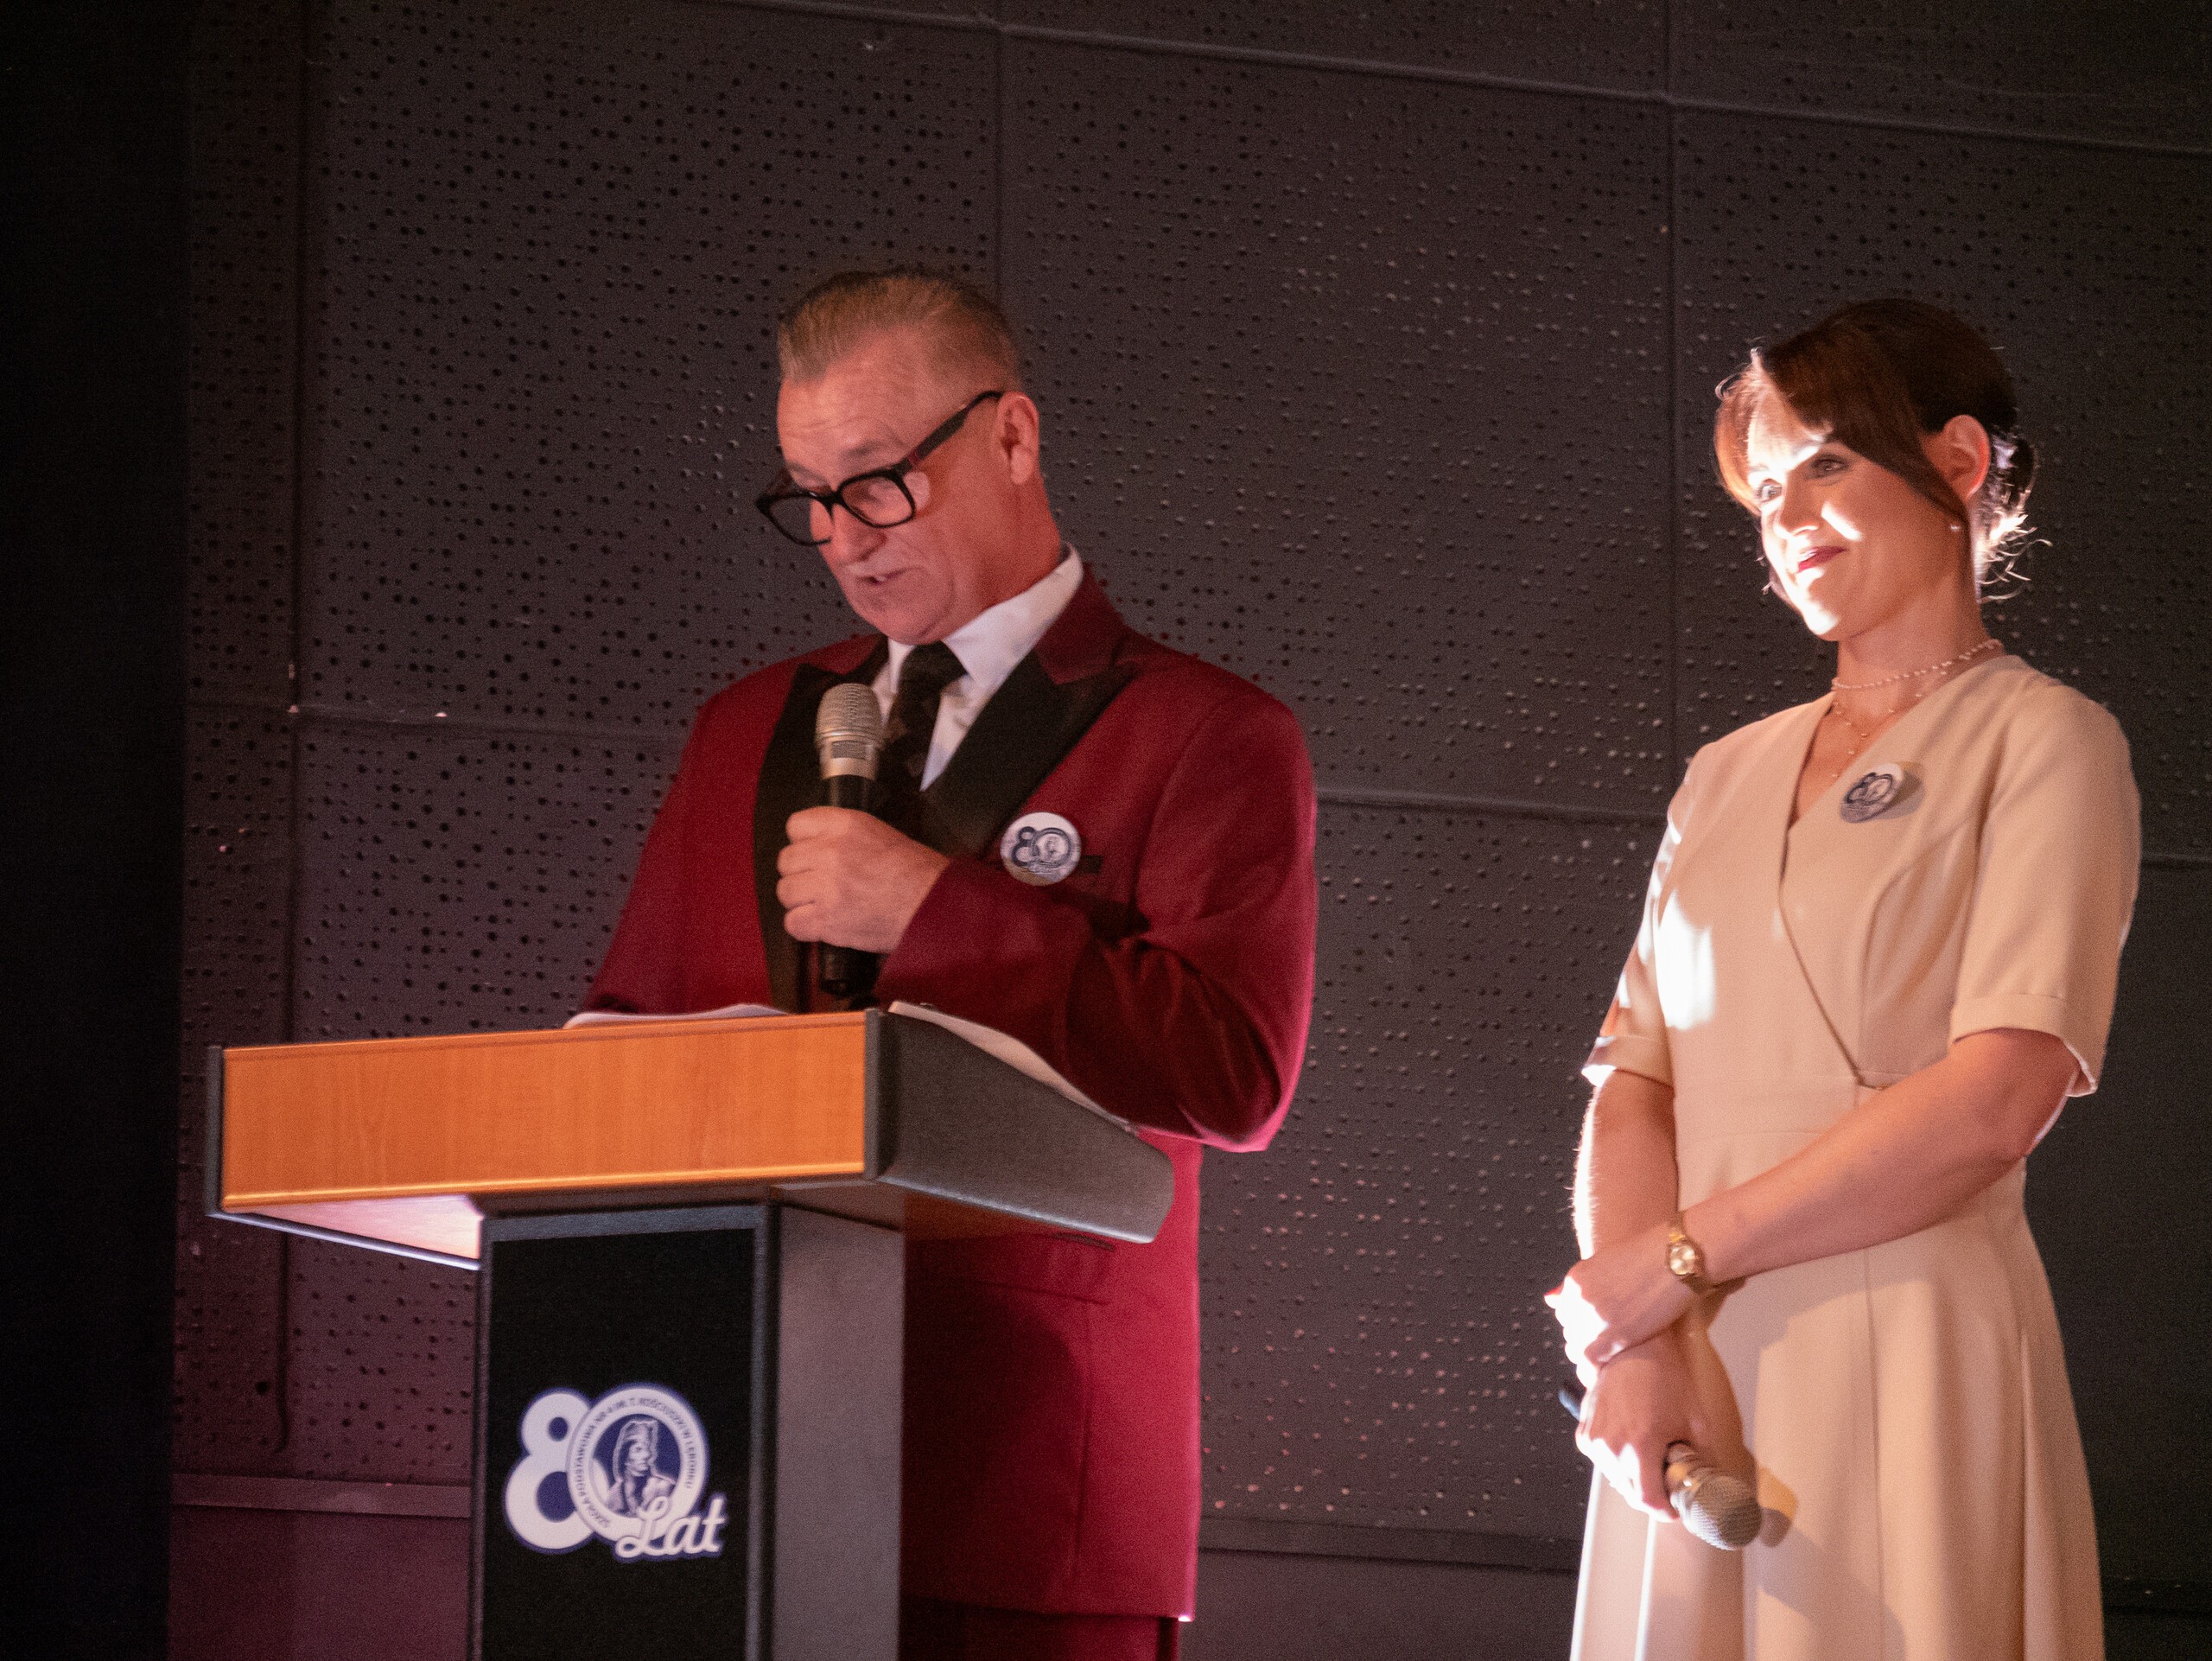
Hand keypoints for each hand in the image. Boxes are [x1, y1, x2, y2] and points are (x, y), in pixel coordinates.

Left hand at [776, 807, 949, 953]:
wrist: (933, 906)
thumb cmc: (917, 874)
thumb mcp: (880, 833)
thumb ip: (842, 834)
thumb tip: (816, 844)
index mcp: (846, 825)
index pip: (796, 825)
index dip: (804, 842)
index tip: (813, 852)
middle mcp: (832, 851)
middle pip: (786, 860)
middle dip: (801, 873)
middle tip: (821, 882)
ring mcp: (826, 886)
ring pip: (785, 891)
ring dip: (801, 901)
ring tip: (824, 904)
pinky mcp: (826, 920)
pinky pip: (793, 923)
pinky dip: (805, 927)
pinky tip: (823, 923)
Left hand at [1547, 1220, 1693, 1373]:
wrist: (1676, 1259)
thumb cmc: (1646, 1254)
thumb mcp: (1604, 1261)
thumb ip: (1579, 1283)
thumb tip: (1549, 1299)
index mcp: (1575, 1279)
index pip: (1563, 1310)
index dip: (1578, 1320)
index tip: (1594, 1325)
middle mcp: (1580, 1299)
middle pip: (1570, 1329)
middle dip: (1585, 1335)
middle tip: (1606, 1338)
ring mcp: (1597, 1318)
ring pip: (1578, 1346)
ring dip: (1590, 1351)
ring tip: (1610, 1352)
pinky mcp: (1618, 1335)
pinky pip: (1592, 1359)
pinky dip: (1594, 1367)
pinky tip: (1605, 1369)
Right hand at [1576, 1327, 1707, 1519]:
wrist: (1636, 1348)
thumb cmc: (1664, 1377)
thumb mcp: (1695, 1420)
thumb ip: (1704, 1457)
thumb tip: (1711, 1480)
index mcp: (1639, 1447)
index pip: (1646, 1500)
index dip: (1664, 1510)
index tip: (1674, 1507)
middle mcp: (1611, 1447)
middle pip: (1629, 1493)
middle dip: (1650, 1493)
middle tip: (1667, 1481)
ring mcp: (1594, 1439)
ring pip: (1614, 1478)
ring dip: (1632, 1477)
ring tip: (1649, 1458)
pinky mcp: (1584, 1430)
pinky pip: (1600, 1460)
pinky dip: (1615, 1461)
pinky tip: (1631, 1444)